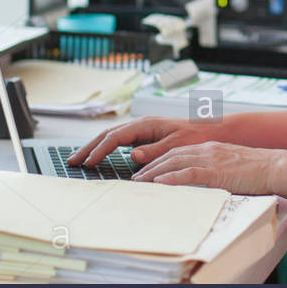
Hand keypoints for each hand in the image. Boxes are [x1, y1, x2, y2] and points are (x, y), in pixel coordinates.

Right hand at [67, 115, 218, 168]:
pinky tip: (100, 156)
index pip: (115, 137)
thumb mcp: (177, 144)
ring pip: (112, 136)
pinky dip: (107, 148)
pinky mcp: (147, 135)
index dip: (100, 150)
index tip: (88, 163)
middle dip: (89, 147)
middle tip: (72, 161)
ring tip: (80, 159)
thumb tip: (133, 154)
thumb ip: (155, 150)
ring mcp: (143, 129)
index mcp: (147, 124)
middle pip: (108, 134)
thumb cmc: (198, 136)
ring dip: (95, 147)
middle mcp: (142, 124)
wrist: (214, 129)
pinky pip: (121, 141)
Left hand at [131, 141, 283, 194]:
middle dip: (151, 166)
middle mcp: (207, 150)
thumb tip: (202, 182)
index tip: (146, 171)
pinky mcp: (217, 171)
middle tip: (135, 178)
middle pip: (171, 156)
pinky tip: (161, 183)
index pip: (177, 153)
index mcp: (210, 148)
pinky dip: (173, 177)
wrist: (275, 166)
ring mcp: (211, 159)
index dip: (159, 161)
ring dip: (155, 172)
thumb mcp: (230, 167)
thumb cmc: (257, 171)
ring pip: (176, 162)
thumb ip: (214, 171)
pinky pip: (190, 173)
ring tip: (139, 182)